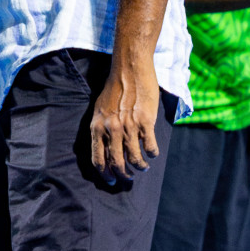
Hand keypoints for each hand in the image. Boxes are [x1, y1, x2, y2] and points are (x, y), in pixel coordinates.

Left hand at [89, 58, 161, 183]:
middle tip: (129, 178)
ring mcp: (128, 126)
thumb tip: (106, 149)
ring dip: (140, 167)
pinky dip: (152, 154)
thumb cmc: (114, 89)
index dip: (105, 174)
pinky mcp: (145, 122)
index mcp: (97, 127)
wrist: (129, 69)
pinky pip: (150, 148)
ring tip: (143, 167)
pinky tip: (152, 152)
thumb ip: (102, 129)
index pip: (98, 160)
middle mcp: (111, 129)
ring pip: (135, 159)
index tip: (111, 181)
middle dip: (123, 176)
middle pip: (116, 164)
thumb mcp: (100, 109)